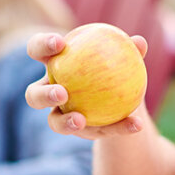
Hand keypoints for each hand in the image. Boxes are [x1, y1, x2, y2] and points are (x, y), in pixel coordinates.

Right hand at [24, 31, 148, 138]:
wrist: (120, 97)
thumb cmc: (112, 66)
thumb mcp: (122, 56)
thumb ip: (129, 50)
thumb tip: (140, 42)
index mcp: (53, 64)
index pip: (38, 50)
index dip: (42, 45)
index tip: (59, 43)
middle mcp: (49, 91)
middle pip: (34, 95)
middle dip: (44, 95)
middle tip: (62, 93)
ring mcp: (61, 115)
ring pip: (54, 122)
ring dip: (65, 122)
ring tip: (80, 120)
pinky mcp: (82, 133)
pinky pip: (98, 132)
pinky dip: (118, 128)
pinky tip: (135, 124)